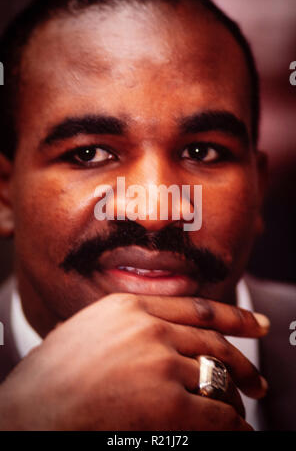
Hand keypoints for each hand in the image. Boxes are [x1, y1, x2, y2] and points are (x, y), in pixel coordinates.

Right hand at [0, 293, 268, 429]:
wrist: (29, 412)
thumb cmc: (52, 377)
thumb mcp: (89, 330)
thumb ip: (128, 325)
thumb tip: (163, 333)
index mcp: (130, 307)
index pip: (198, 308)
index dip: (234, 316)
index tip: (256, 323)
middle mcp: (149, 327)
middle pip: (214, 341)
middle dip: (243, 363)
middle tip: (257, 381)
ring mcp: (159, 362)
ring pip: (217, 376)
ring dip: (234, 397)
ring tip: (242, 410)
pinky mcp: (168, 401)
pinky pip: (216, 413)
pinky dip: (231, 424)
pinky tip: (235, 430)